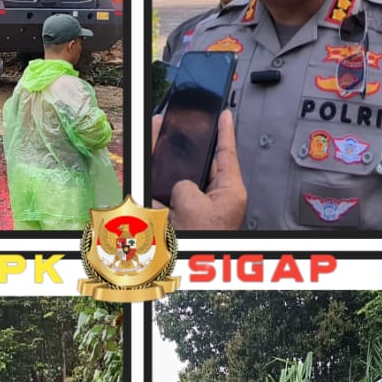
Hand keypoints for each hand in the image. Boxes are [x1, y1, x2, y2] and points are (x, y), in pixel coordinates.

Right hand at [151, 109, 246, 230]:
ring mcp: (201, 209)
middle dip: (189, 149)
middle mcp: (217, 199)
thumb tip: (177, 188)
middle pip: (202, 165)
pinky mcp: (186, 219)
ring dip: (168, 168)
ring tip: (159, 155)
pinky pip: (171, 196)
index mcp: (230, 192)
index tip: (226, 114)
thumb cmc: (201, 242)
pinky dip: (159, 189)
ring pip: (182, 180)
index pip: (228, 154)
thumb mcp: (192, 205)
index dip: (226, 132)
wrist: (189, 268)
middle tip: (177, 127)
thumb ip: (184, 186)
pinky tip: (151, 185)